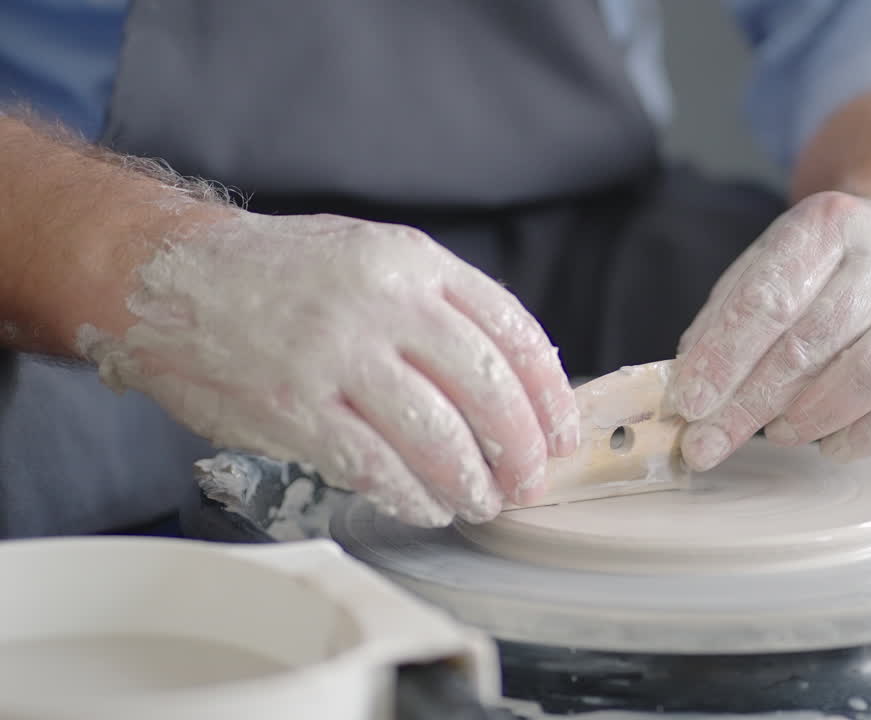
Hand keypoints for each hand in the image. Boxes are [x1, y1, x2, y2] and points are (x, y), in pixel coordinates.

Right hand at [81, 211, 578, 525]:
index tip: (563, 433)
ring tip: (482, 501)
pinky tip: (427, 505)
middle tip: (529, 481)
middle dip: (521, 448)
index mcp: (412, 260)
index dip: (549, 394)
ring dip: (472, 481)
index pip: (512, 331)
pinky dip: (412, 495)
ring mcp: (336, 354)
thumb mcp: (373, 255)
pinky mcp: (294, 406)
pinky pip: (374, 467)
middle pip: (487, 388)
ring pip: (437, 436)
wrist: (170, 274)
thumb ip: (438, 307)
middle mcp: (383, 302)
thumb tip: (510, 388)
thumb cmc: (284, 273)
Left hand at [670, 191, 870, 469]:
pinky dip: (868, 435)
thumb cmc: (818, 271)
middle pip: (812, 340)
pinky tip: (831, 445)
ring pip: (870, 373)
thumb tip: (685, 393)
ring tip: (777, 433)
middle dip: (752, 401)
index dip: (724, 357)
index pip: (768, 298)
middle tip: (711, 442)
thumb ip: (721, 325)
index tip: (689, 403)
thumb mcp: (762, 272)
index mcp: (828, 223)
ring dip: (811, 416)